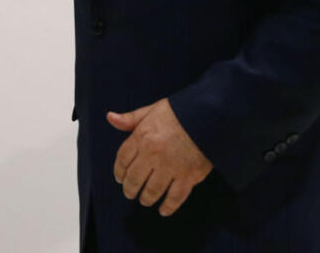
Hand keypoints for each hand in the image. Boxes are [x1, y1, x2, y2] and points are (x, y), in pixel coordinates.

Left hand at [107, 98, 212, 215]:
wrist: (208, 116)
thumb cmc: (180, 112)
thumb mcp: (152, 110)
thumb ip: (130, 118)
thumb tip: (110, 118)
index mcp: (142, 137)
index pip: (123, 160)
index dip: (119, 172)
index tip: (119, 178)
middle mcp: (153, 154)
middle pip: (134, 179)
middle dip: (130, 189)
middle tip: (130, 193)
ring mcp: (170, 167)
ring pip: (152, 191)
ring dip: (146, 198)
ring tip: (145, 200)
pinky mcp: (188, 176)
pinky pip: (175, 197)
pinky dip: (168, 206)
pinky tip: (163, 210)